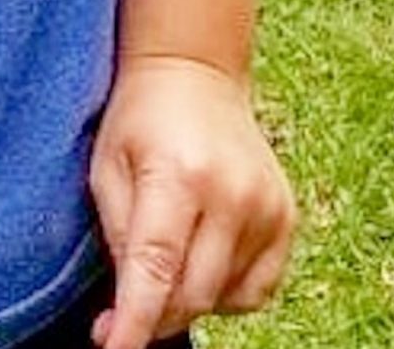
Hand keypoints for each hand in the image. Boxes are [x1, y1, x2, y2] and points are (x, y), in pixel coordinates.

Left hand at [87, 53, 294, 347]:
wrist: (196, 71)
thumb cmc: (140, 121)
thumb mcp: (107, 170)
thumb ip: (117, 240)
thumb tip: (122, 316)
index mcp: (178, 175)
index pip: (156, 268)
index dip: (134, 322)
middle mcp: (231, 193)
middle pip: (192, 294)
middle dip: (153, 316)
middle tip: (119, 313)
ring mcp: (266, 205)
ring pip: (222, 299)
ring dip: (188, 298)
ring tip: (168, 254)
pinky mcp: (286, 216)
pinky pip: (256, 290)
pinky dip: (225, 291)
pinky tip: (204, 257)